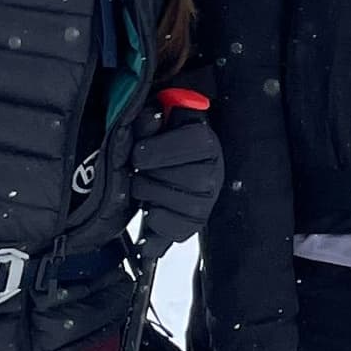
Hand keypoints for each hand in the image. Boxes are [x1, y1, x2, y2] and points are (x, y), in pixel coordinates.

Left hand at [129, 104, 224, 244]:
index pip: (197, 144)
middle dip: (152, 175)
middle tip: (137, 170)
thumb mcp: (151, 125)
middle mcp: (214, 173)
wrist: (158, 168)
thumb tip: (153, 119)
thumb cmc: (156, 144)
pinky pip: (179, 231)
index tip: (139, 152)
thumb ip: (150, 119)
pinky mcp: (192, 225)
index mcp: (206, 143)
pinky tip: (149, 208)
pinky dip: (158, 222)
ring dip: (151, 196)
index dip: (163, 149)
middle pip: (190, 179)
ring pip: (183, 205)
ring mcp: (206, 202)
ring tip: (141, 186)